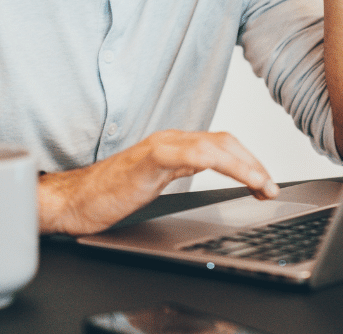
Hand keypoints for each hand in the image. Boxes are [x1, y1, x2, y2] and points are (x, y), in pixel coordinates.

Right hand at [37, 130, 278, 235]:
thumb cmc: (108, 195)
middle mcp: (169, 141)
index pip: (221, 145)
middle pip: (224, 141)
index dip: (249, 161)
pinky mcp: (148, 160)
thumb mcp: (155, 184)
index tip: (266, 184)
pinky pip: (191, 154)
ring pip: (214, 145)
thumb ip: (181, 173)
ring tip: (262, 185)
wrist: (71, 202)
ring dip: (245, 165)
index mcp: (172, 146)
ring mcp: (159, 147)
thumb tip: (213, 180)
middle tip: (271, 188)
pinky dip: (218, 161)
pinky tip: (232, 174)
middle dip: (253, 163)